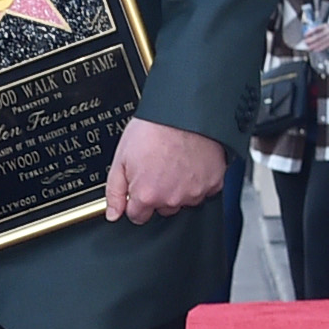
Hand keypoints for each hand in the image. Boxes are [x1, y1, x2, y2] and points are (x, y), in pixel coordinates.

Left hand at [103, 117, 226, 222]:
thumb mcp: (121, 158)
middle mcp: (172, 198)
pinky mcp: (214, 183)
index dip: (136, 202)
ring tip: (175, 162)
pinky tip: (191, 162)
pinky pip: (204, 189)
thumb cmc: (154, 129)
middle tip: (158, 168)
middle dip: (158, 194)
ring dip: (179, 187)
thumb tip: (113, 214)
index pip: (138, 216)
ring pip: (184, 200)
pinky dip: (198, 180)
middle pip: (162, 208)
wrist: (184, 112)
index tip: (139, 187)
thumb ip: (115, 191)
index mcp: (147, 195)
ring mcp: (195, 192)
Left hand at [300, 22, 328, 54]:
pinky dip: (321, 48)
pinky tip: (317, 50)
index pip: (316, 28)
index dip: (310, 32)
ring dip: (315, 45)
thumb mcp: (328, 26)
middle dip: (311, 40)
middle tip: (305, 43)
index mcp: (326, 25)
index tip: (305, 35)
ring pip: (322, 41)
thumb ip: (320, 30)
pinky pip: (327, 45)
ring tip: (309, 48)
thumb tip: (311, 35)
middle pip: (318, 36)